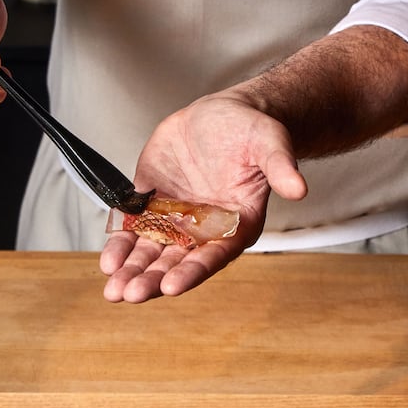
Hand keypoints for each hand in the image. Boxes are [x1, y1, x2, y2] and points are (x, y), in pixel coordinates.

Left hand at [99, 89, 308, 302]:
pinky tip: (108, 261)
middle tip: (131, 294)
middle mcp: (204, 228)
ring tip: (114, 289)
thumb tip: (299, 188)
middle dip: (153, 279)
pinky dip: (121, 244)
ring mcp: (176, 217)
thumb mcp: (270, 142)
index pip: (214, 255)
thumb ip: (280, 166)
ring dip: (133, 270)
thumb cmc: (252, 131)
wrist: (224, 114)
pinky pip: (134, 227)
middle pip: (178, 261)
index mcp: (236, 224)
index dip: (193, 270)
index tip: (172, 286)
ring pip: (152, 251)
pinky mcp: (152, 201)